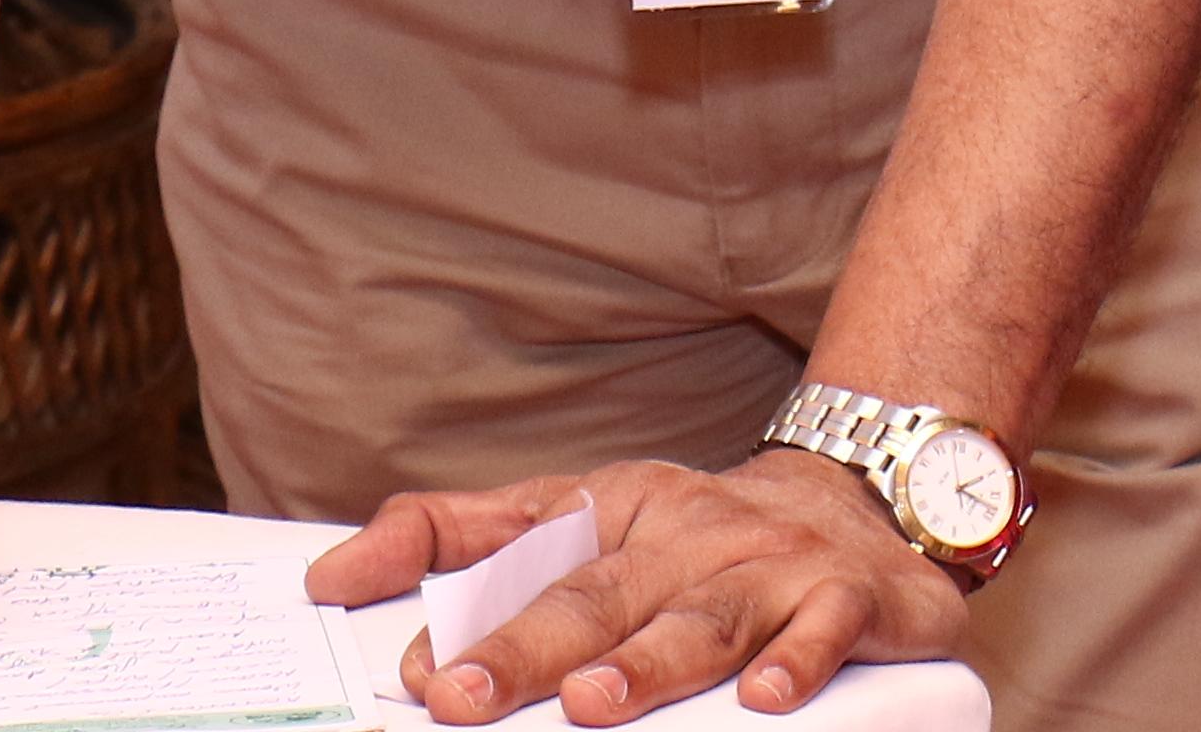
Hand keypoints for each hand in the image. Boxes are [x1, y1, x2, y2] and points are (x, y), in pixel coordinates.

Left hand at [313, 444, 970, 721]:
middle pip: (603, 597)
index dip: (476, 621)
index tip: (426, 678)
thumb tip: (331, 575)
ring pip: (704, 621)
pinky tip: (765, 698)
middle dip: (531, 648)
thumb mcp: (583, 512)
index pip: (532, 559)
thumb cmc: (697, 533)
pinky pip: (825, 628)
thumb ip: (459, 537)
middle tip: (465, 699)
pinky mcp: (851, 597)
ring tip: (591, 702)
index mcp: (620, 508)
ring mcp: (774, 564)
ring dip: (647, 663)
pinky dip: (798, 661)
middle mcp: (693, 533)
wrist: (869, 500)